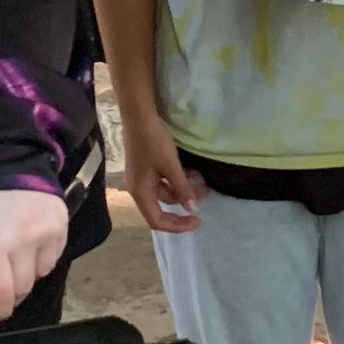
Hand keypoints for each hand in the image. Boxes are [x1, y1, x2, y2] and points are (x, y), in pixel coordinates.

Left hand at [0, 187, 69, 320]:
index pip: (0, 293)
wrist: (2, 159)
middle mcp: (22, 242)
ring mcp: (45, 232)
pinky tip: (31, 243)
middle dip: (11, 292)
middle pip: (23, 288)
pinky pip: (54, 255)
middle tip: (2, 285)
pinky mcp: (61, 223)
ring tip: (17, 258)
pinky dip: (43, 257)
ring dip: (28, 273)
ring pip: (41, 273)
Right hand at [121, 112, 206, 236]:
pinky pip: (163, 181)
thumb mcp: (171, 166)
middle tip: (204, 196)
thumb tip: (192, 208)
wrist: (139, 117)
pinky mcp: (146, 169)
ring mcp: (142, 179)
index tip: (197, 220)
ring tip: (202, 182)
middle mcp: (139, 190)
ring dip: (183, 190)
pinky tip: (191, 172)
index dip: (177, 225)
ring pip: (165, 193)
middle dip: (183, 204)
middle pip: (161, 208)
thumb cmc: (153, 142)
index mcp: (140, 193)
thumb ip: (182, 188)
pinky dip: (177, 180)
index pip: (157, 221)